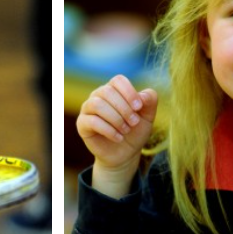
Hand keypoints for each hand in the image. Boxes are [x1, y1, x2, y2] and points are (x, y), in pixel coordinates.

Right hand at [76, 75, 157, 197]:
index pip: (118, 80)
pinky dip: (109, 130)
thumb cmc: (135, 131)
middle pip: (107, 91)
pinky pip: (92, 121)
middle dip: (124, 108)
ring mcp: (88, 109)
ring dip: (116, 118)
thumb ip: (150, 102)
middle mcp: (98, 96)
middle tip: (134, 122)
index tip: (139, 107)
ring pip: (97, 104)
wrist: (125, 153)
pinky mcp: (82, 124)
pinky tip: (119, 138)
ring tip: (126, 130)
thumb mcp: (148, 117)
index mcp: (113, 89)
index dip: (129, 92)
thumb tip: (143, 95)